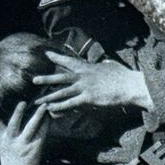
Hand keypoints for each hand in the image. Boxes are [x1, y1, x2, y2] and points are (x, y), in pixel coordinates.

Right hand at [0, 101, 48, 164]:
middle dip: (18, 112)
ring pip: (31, 126)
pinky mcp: (35, 149)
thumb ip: (4, 134)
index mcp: (3, 140)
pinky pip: (41, 134)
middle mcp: (12, 141)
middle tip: (23, 102)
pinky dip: (45, 125)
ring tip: (44, 106)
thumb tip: (2, 122)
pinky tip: (49, 118)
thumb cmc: (11, 161)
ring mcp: (24, 145)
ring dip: (38, 115)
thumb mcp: (4, 147)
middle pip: (14, 123)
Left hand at [33, 51, 153, 113]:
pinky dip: (60, 107)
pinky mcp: (88, 98)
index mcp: (88, 67)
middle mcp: (83, 76)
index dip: (57, 57)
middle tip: (34, 80)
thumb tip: (107, 63)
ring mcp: (84, 87)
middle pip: (61, 77)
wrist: (130, 85)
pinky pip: (71, 103)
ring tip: (38, 100)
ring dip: (49, 96)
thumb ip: (106, 65)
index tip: (47, 54)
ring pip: (62, 92)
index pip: (69, 61)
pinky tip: (52, 110)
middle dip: (47, 79)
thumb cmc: (125, 77)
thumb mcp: (113, 66)